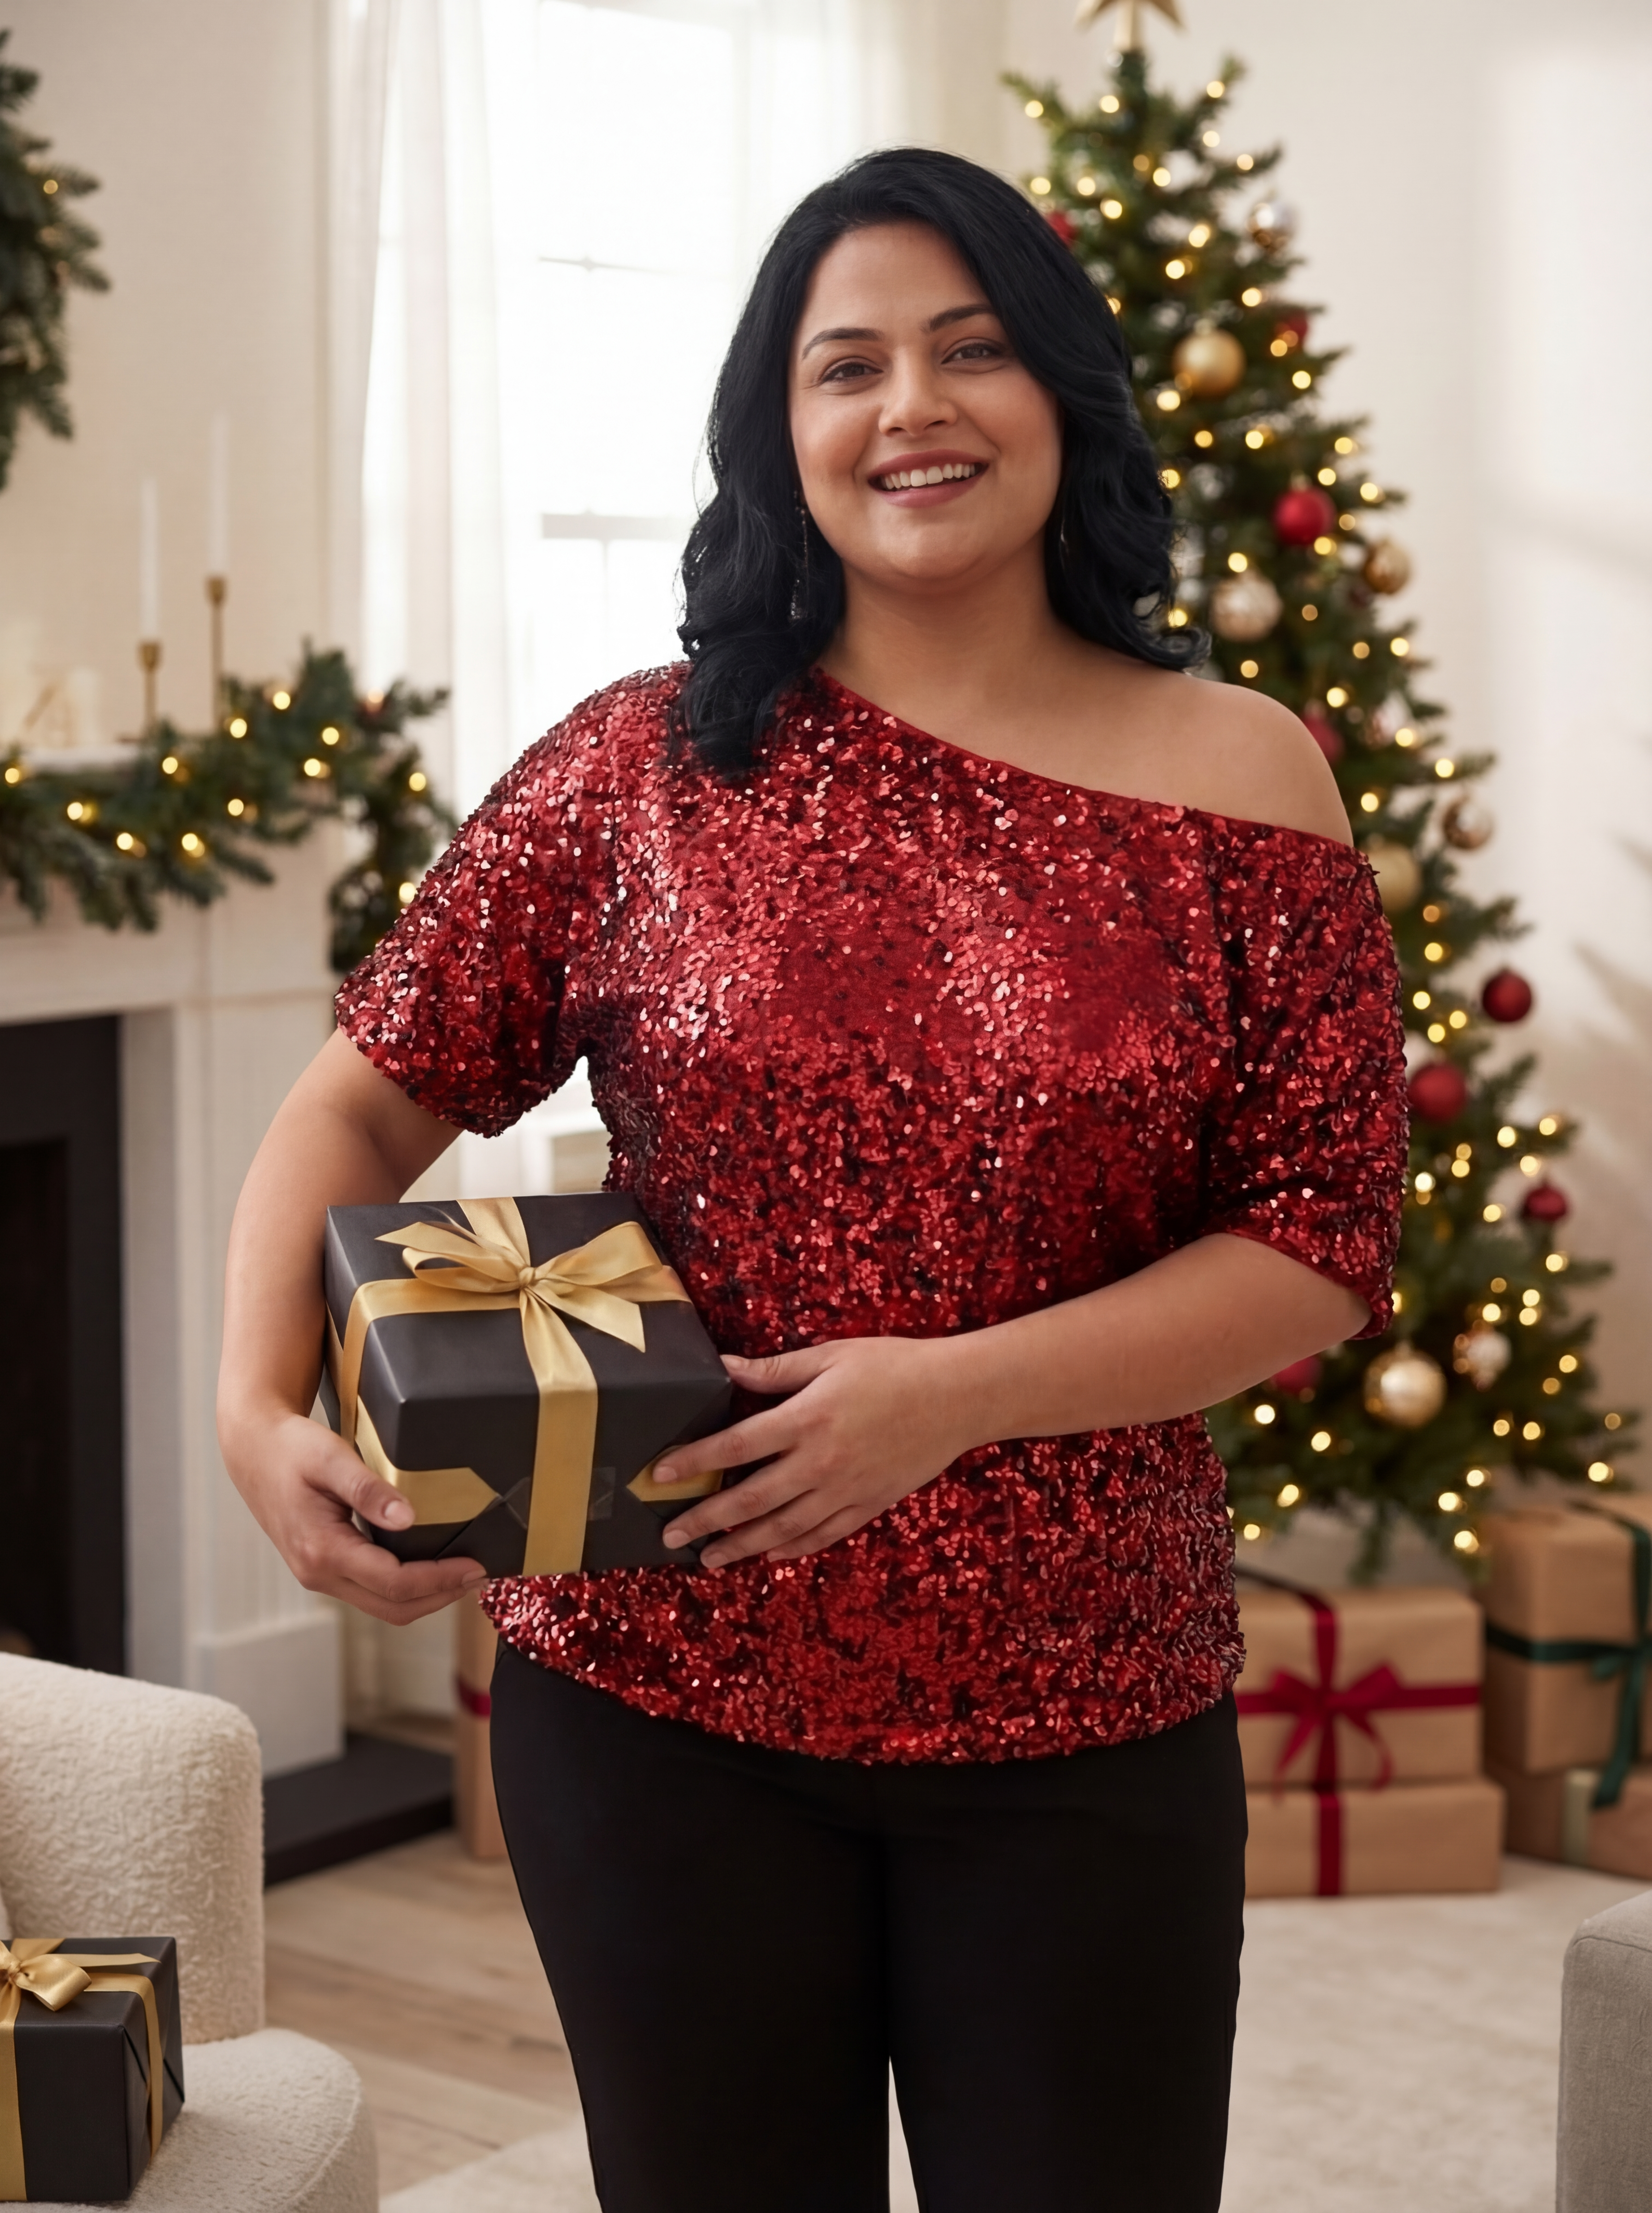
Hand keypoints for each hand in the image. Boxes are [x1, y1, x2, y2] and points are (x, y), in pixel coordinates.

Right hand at [221, 1403, 487, 1624]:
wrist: (252, 1450)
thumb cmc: (290, 1448)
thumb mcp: (330, 1458)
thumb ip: (368, 1489)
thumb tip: (408, 1518)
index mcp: (321, 1550)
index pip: (393, 1582)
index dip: (439, 1579)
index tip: (475, 1566)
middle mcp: (317, 1573)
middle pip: (392, 1606)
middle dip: (440, 1596)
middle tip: (480, 1575)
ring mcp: (318, 1575)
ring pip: (382, 1605)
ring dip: (425, 1596)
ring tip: (462, 1575)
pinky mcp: (322, 1568)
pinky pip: (370, 1591)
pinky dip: (405, 1588)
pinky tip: (428, 1568)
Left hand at [651, 1337, 976, 1570]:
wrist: (958, 1397)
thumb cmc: (893, 1366)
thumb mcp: (830, 1356)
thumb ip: (775, 1370)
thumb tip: (725, 1367)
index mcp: (807, 1419)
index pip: (735, 1447)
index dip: (694, 1462)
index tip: (660, 1475)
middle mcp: (820, 1462)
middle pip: (749, 1499)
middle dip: (705, 1519)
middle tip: (670, 1534)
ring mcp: (845, 1490)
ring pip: (781, 1528)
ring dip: (740, 1546)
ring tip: (708, 1558)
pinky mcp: (868, 1504)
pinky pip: (822, 1535)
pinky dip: (791, 1548)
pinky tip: (768, 1554)